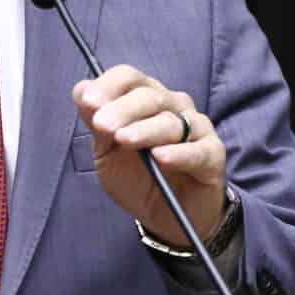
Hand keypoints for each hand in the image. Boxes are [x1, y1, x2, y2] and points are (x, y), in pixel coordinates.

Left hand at [74, 64, 227, 246]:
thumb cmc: (138, 177)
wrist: (166, 216)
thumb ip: (96, 123)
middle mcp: (174, 106)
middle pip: (149, 96)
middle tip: (102, 125)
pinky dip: (179, 153)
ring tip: (124, 140)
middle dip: (123, 109)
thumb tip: (82, 89)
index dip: (109, 86)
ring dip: (146, 129)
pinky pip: (197, 151)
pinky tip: (160, 157)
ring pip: (171, 122)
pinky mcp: (213, 155)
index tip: (88, 103)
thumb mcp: (107, 152)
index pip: (130, 78)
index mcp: (146, 99)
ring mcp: (196, 129)